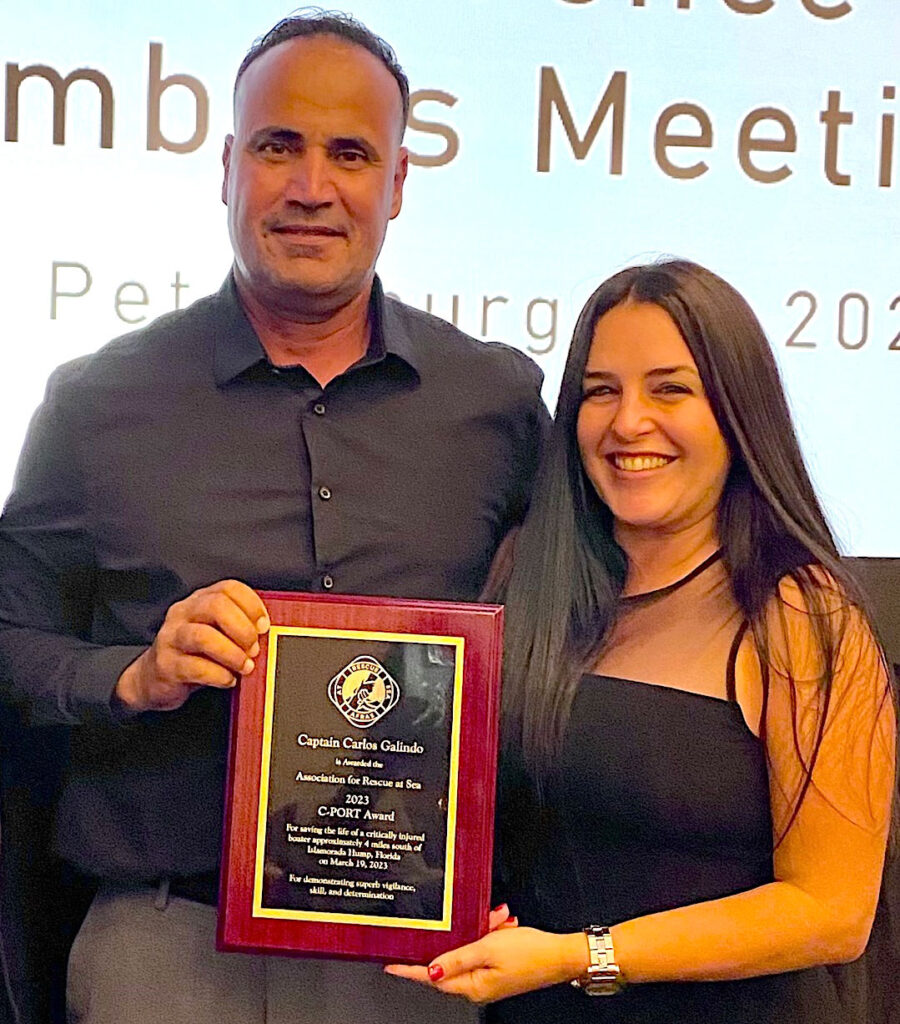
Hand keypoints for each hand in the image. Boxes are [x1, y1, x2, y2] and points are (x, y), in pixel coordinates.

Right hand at [115, 579, 269, 711]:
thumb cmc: (194, 654)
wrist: (153, 679)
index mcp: (200, 600)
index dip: (252, 605)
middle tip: (254, 649)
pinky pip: (195, 667)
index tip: (264, 626)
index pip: (229, 588)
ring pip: (203, 636)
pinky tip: (228, 680)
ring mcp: (171, 638)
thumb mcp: (216, 633)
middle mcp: (183, 613)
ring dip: (232, 654)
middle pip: (216, 607)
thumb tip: (270, 635)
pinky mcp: (166, 665)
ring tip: (245, 667)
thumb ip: (237, 627)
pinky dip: (219, 675)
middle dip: (242, 629)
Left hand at [384, 926, 587, 1003]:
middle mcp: (478, 986)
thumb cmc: (531, 953)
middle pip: (453, 958)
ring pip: (471, 948)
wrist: (562, 955)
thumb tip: (431, 969)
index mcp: (471, 986)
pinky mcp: (499, 968)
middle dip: (461, 935)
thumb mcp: (489, 948)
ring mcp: (489, 978)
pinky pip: (485, 947)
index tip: (390, 965)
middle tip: (480, 921)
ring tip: (499, 919)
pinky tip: (503, 923)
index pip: (431, 977)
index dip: (409, 970)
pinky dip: (492, 933)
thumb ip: (457, 957)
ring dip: (482, 930)